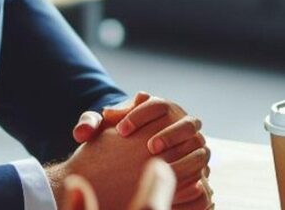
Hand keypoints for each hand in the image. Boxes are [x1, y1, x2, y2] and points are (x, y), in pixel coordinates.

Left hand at [66, 92, 212, 207]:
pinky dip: (189, 169)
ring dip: (182, 152)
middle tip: (150, 147)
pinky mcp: (198, 159)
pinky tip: (170, 179)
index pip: (157, 104)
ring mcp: (194, 140)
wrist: (136, 158)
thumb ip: (90, 124)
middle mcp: (182, 121)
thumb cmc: (119, 139)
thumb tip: (84, 130)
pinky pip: (200, 163)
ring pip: (197, 142)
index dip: (141, 115)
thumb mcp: (102, 129)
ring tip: (162, 164)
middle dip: (170, 134)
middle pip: (186, 122)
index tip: (121, 130)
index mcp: (162, 107)